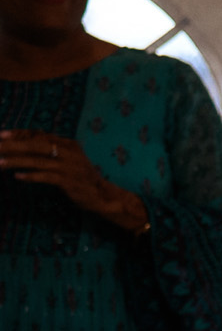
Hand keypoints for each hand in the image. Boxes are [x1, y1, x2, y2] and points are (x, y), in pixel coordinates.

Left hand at [0, 130, 145, 229]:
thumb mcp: (67, 160)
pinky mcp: (69, 181)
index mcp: (68, 144)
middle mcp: (69, 152)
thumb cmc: (80, 178)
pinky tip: (18, 177)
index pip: (39, 135)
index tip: (1, 135)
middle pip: (36, 145)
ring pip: (38, 161)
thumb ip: (51, 151)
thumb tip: (22, 145)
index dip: (20, 134)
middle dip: (13, 146)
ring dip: (17, 162)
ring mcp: (70, 167)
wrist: (102, 196)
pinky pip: (46, 177)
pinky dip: (31, 176)